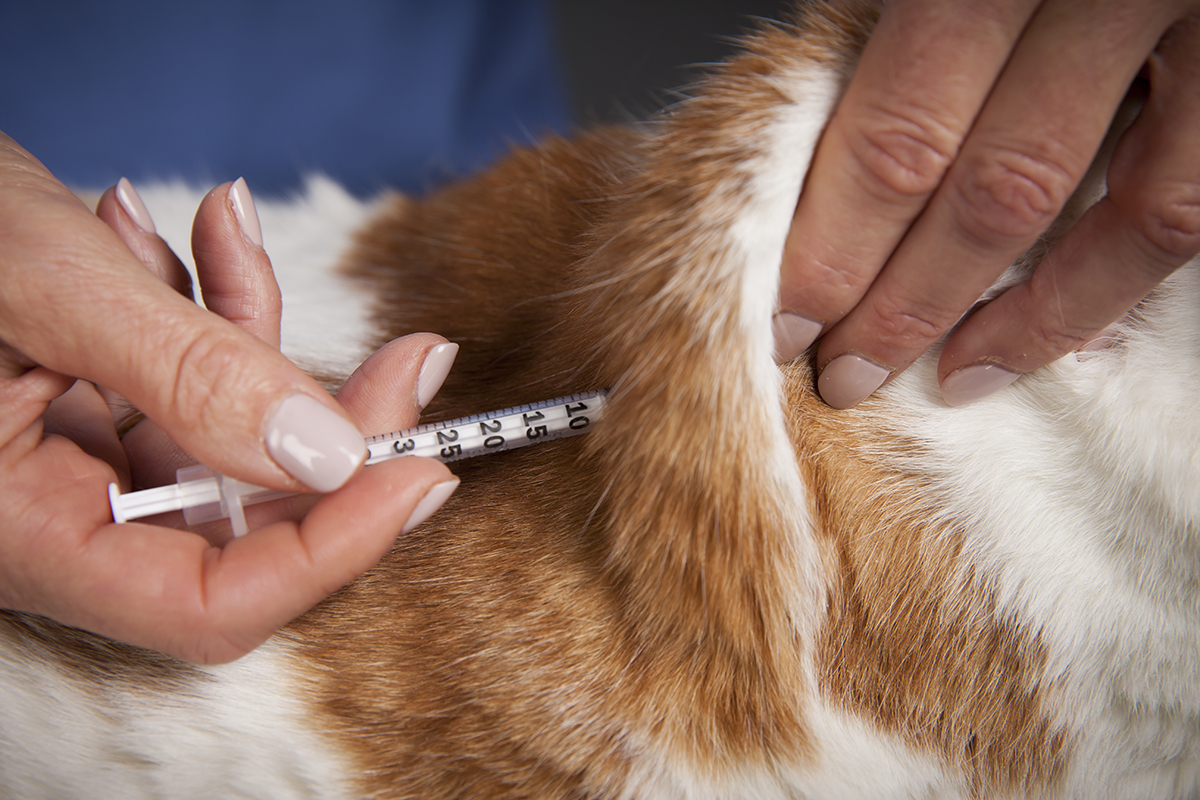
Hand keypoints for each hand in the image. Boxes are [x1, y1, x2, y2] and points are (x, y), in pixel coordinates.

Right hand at [0, 133, 458, 662]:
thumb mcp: (50, 286)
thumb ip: (188, 372)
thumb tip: (332, 456)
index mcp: (23, 536)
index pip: (209, 604)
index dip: (331, 551)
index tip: (422, 474)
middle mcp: (62, 518)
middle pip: (247, 522)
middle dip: (336, 429)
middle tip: (416, 357)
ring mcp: (82, 465)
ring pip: (232, 437)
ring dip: (257, 333)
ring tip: (227, 226)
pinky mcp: (95, 409)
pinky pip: (193, 380)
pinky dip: (216, 305)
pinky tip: (209, 226)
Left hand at [775, 0, 1199, 407]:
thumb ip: (911, 24)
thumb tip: (833, 140)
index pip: (893, 128)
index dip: (832, 239)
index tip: (784, 311)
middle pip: (973, 182)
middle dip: (892, 296)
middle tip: (837, 369)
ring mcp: (1188, 26)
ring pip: (1083, 204)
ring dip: (996, 315)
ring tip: (928, 376)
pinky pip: (1176, 205)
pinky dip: (1100, 284)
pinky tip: (1040, 333)